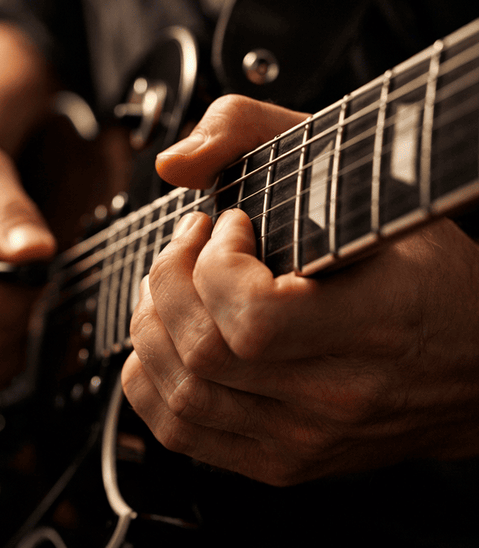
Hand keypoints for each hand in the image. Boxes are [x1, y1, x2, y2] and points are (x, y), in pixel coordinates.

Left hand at [122, 95, 478, 485]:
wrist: (477, 368)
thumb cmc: (426, 272)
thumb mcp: (370, 177)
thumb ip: (262, 133)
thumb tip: (175, 165)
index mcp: (379, 326)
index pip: (255, 320)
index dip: (216, 265)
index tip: (229, 225)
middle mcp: (339, 396)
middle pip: (203, 354)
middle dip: (168, 279)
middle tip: (190, 243)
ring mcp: (305, 439)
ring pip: (180, 394)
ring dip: (152, 323)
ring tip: (175, 284)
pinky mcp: (280, 462)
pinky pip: (179, 431)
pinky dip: (149, 378)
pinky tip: (169, 335)